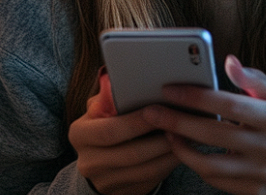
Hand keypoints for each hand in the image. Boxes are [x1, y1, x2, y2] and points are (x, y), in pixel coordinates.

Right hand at [68, 68, 179, 194]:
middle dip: (158, 139)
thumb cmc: (103, 126)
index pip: (109, 131)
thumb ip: (107, 98)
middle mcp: (89, 162)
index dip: (135, 122)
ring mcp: (105, 181)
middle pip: (130, 154)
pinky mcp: (123, 193)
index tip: (156, 110)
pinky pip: (151, 180)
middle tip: (179, 124)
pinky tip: (180, 151)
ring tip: (185, 136)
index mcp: (80, 135)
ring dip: (169, 154)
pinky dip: (168, 165)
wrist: (98, 163)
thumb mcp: (98, 110)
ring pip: (145, 170)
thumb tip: (119, 81)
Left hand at [141, 55, 265, 194]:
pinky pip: (216, 181)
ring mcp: (261, 174)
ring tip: (165, 132)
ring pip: (209, 164)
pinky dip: (196, 166)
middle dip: (176, 121)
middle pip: (212, 134)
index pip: (228, 104)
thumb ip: (255, 81)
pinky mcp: (254, 193)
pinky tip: (185, 151)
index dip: (195, 96)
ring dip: (181, 148)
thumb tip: (228, 61)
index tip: (168, 89)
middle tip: (150, 111)